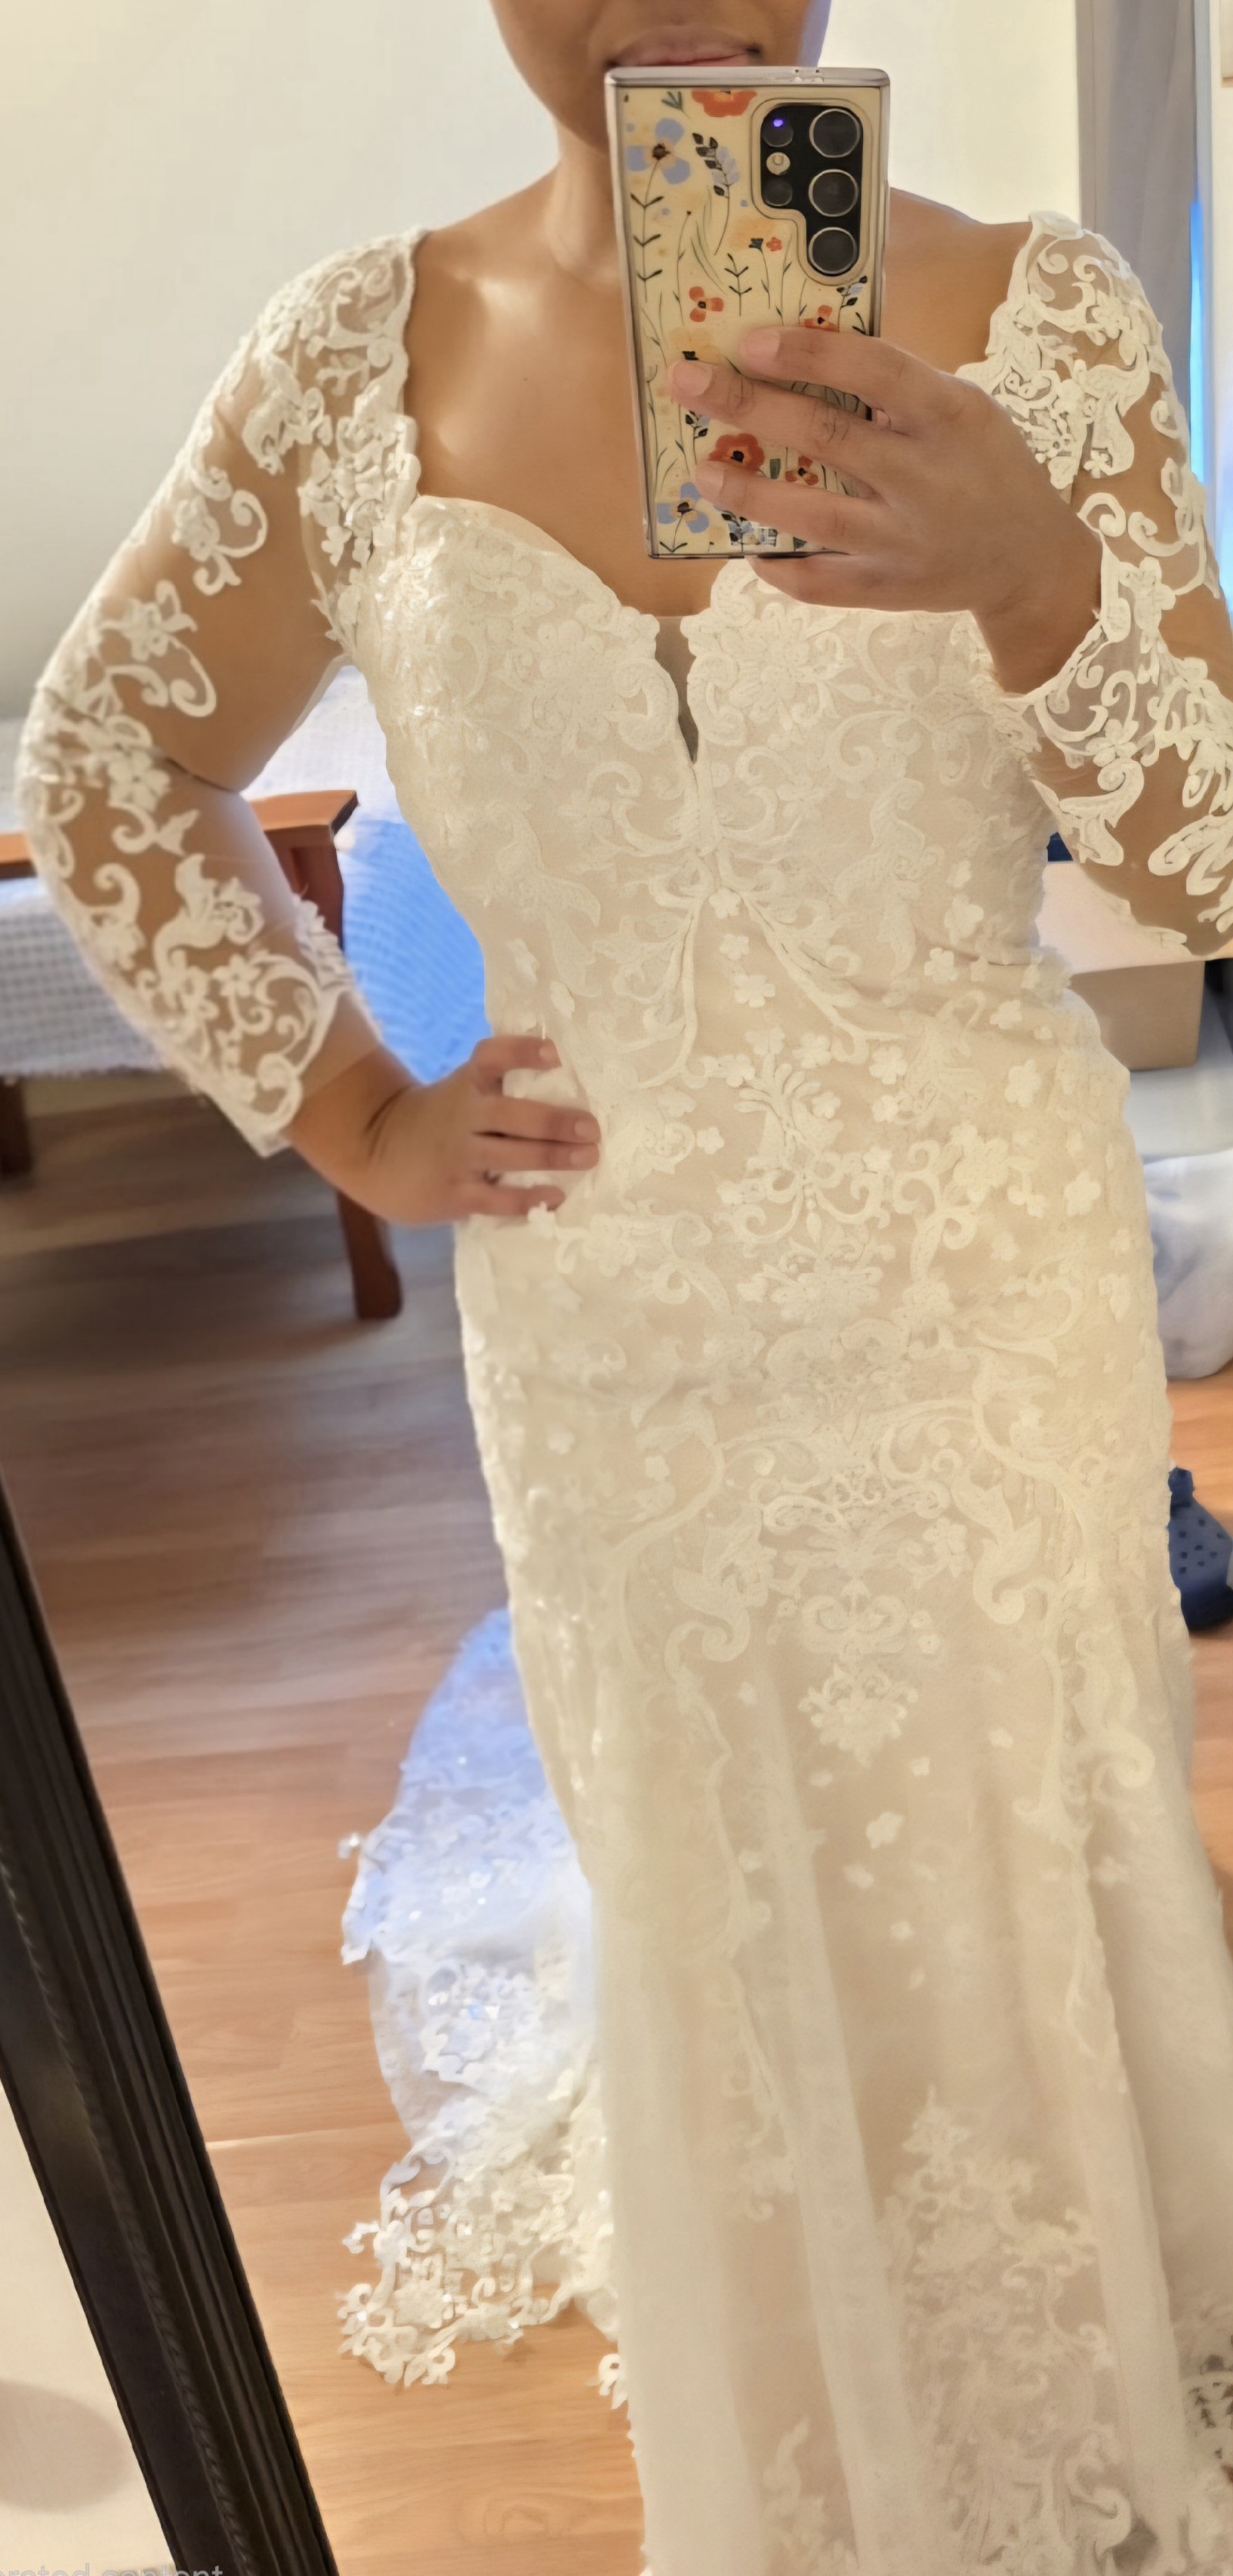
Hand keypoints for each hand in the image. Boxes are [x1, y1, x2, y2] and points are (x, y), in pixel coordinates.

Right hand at [287, 1035, 599, 1224]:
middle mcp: (463, 1116)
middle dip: (556, 1121)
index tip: (554, 1053)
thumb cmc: (439, 1120)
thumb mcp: (461, 1091)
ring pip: (512, 1155)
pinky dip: (530, 1199)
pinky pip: (498, 1199)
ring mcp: (459, 1156)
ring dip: (554, 1157)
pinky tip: (557, 1197)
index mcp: (467, 1084)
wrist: (377, 1155)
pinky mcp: (456, 1194)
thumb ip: (499, 1084)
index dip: (522, 1052)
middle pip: (513, 1114)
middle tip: (592, 1128)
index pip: (492, 1057)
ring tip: (589, 1157)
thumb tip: (565, 1072)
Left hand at [667, 331, 1101, 692]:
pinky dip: (778, 566)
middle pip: (827, 436)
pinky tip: (746, 546)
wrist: (1028, 559)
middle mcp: (923, 477)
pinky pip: (819, 583)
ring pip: (813, 515)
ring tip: (702, 470)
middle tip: (689, 384)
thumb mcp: (962, 407)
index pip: (874, 370)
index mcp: (948, 415)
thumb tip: (803, 356)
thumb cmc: (985, 465)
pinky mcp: (887, 589)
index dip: (810, 352)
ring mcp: (902, 539)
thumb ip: (896, 389)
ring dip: (749, 491)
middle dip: (750, 407)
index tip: (751, 340)